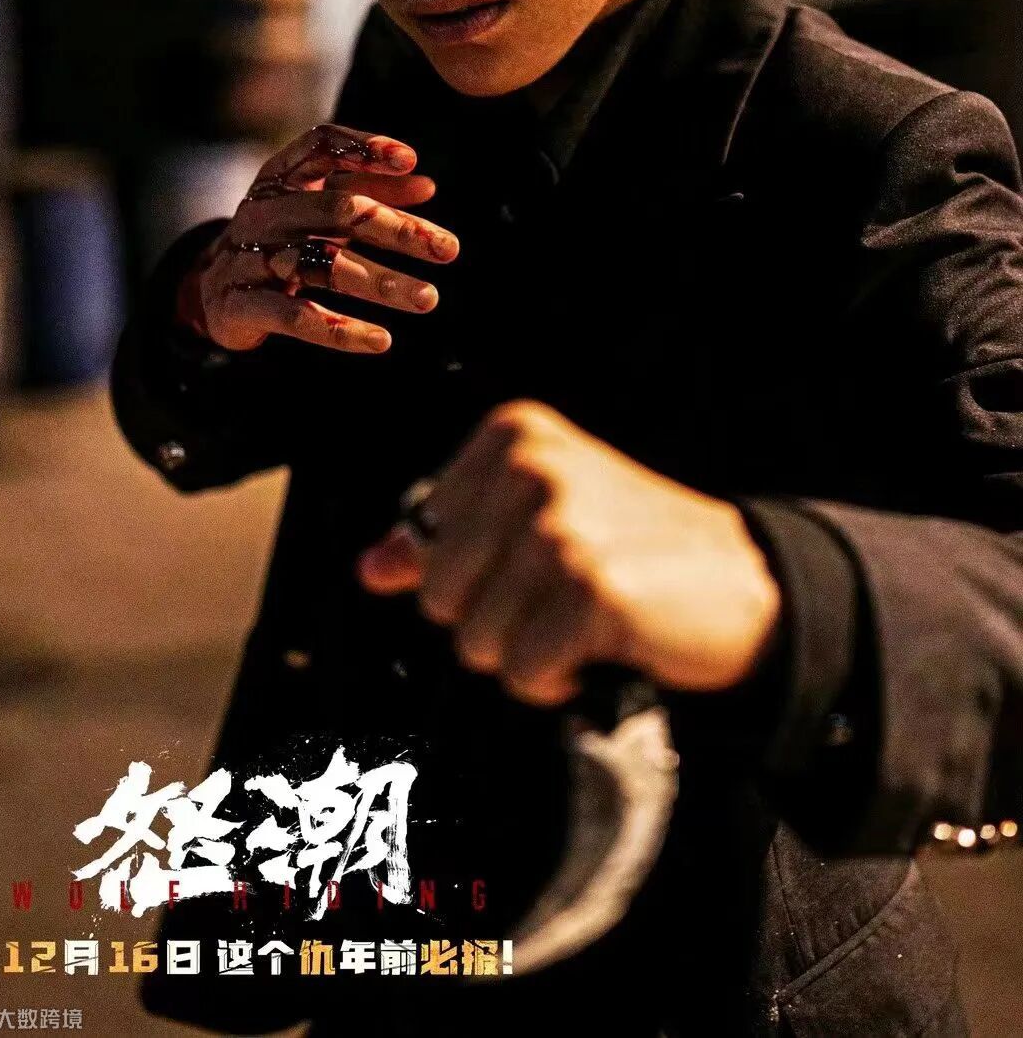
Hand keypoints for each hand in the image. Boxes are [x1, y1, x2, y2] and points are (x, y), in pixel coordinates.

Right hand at [181, 122, 458, 353]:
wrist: (210, 290)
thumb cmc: (280, 237)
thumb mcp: (317, 207)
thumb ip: (369, 189)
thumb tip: (427, 184)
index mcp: (280, 178)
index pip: (320, 146)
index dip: (363, 148)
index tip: (409, 160)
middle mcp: (265, 212)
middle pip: (337, 210)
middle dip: (397, 228)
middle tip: (448, 249)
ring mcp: (250, 258)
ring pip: (324, 266)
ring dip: (381, 282)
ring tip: (428, 298)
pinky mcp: (243, 306)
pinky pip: (296, 317)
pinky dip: (340, 329)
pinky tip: (381, 340)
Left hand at [356, 400, 780, 704]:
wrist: (746, 582)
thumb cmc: (633, 551)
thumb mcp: (537, 519)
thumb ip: (449, 540)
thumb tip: (371, 569)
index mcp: (512, 436)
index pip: (426, 545)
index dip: (477, 580)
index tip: (543, 563)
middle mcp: (531, 468)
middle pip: (438, 597)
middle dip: (495, 623)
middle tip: (566, 601)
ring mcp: (560, 526)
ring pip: (475, 643)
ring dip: (528, 655)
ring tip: (588, 621)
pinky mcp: (590, 588)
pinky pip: (523, 672)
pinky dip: (558, 682)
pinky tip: (604, 647)